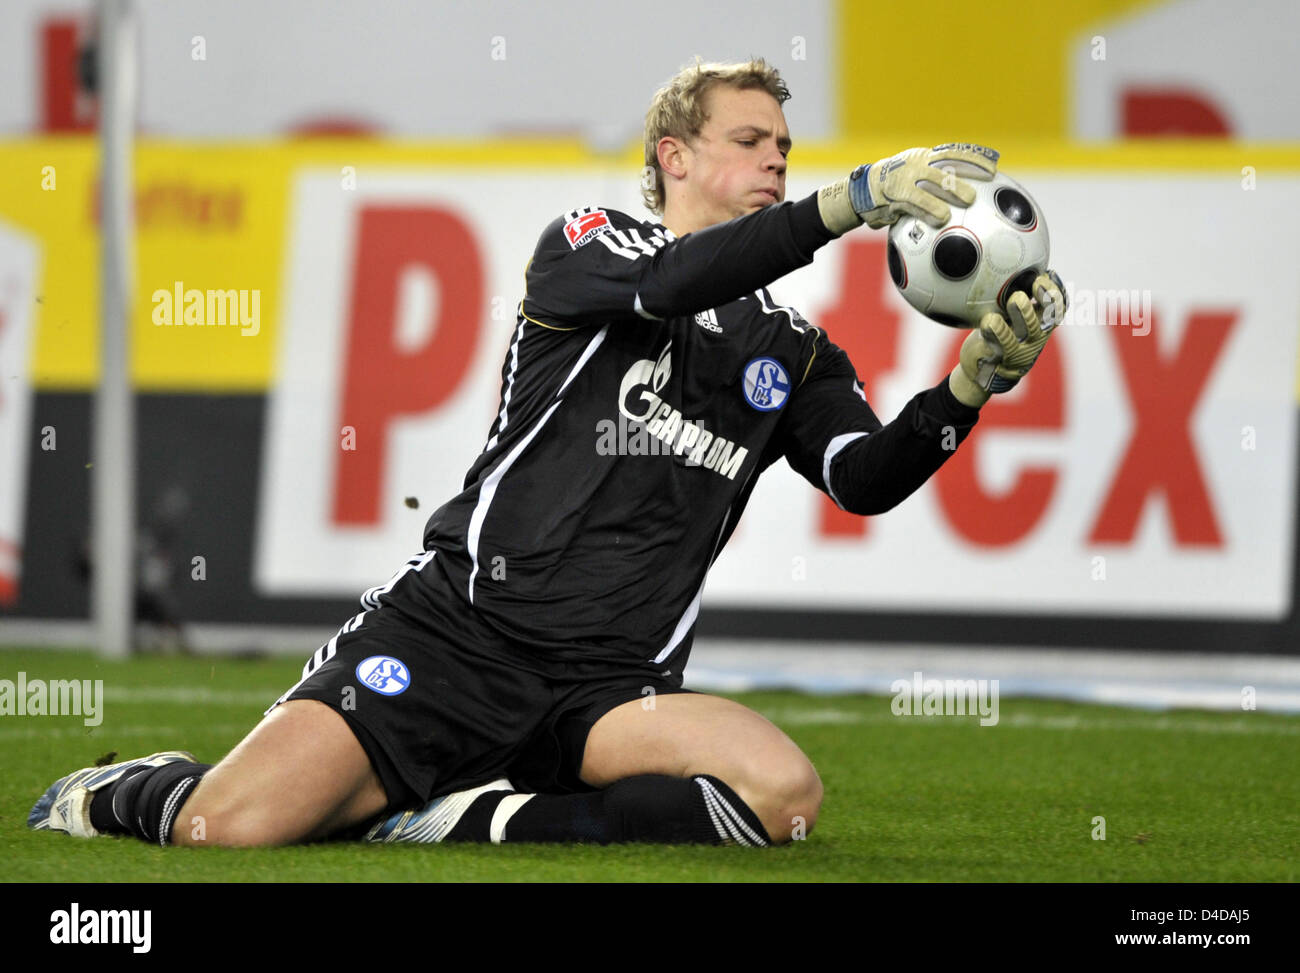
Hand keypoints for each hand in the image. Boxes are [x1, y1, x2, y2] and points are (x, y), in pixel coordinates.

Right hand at [817, 143, 998, 234]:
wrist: (863, 190)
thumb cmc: (899, 185)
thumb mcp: (918, 175)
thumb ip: (940, 178)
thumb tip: (973, 189)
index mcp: (925, 157)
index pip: (953, 154)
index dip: (974, 161)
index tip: (993, 170)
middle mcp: (915, 165)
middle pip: (940, 172)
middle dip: (956, 183)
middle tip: (973, 197)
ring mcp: (902, 181)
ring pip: (923, 190)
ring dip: (937, 201)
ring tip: (949, 215)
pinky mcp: (892, 198)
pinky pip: (910, 206)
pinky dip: (925, 213)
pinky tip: (938, 222)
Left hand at [948, 270, 1066, 407]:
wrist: (982, 370)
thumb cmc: (997, 336)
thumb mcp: (1009, 317)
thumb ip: (1015, 298)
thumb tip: (1013, 265)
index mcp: (1040, 323)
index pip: (1059, 307)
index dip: (1057, 291)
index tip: (1046, 274)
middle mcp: (1035, 335)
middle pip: (1050, 316)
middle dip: (1046, 297)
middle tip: (1036, 282)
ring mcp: (1021, 347)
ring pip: (1029, 329)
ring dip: (1024, 311)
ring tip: (1015, 298)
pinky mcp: (1002, 356)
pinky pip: (1003, 342)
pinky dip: (997, 330)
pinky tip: (989, 319)